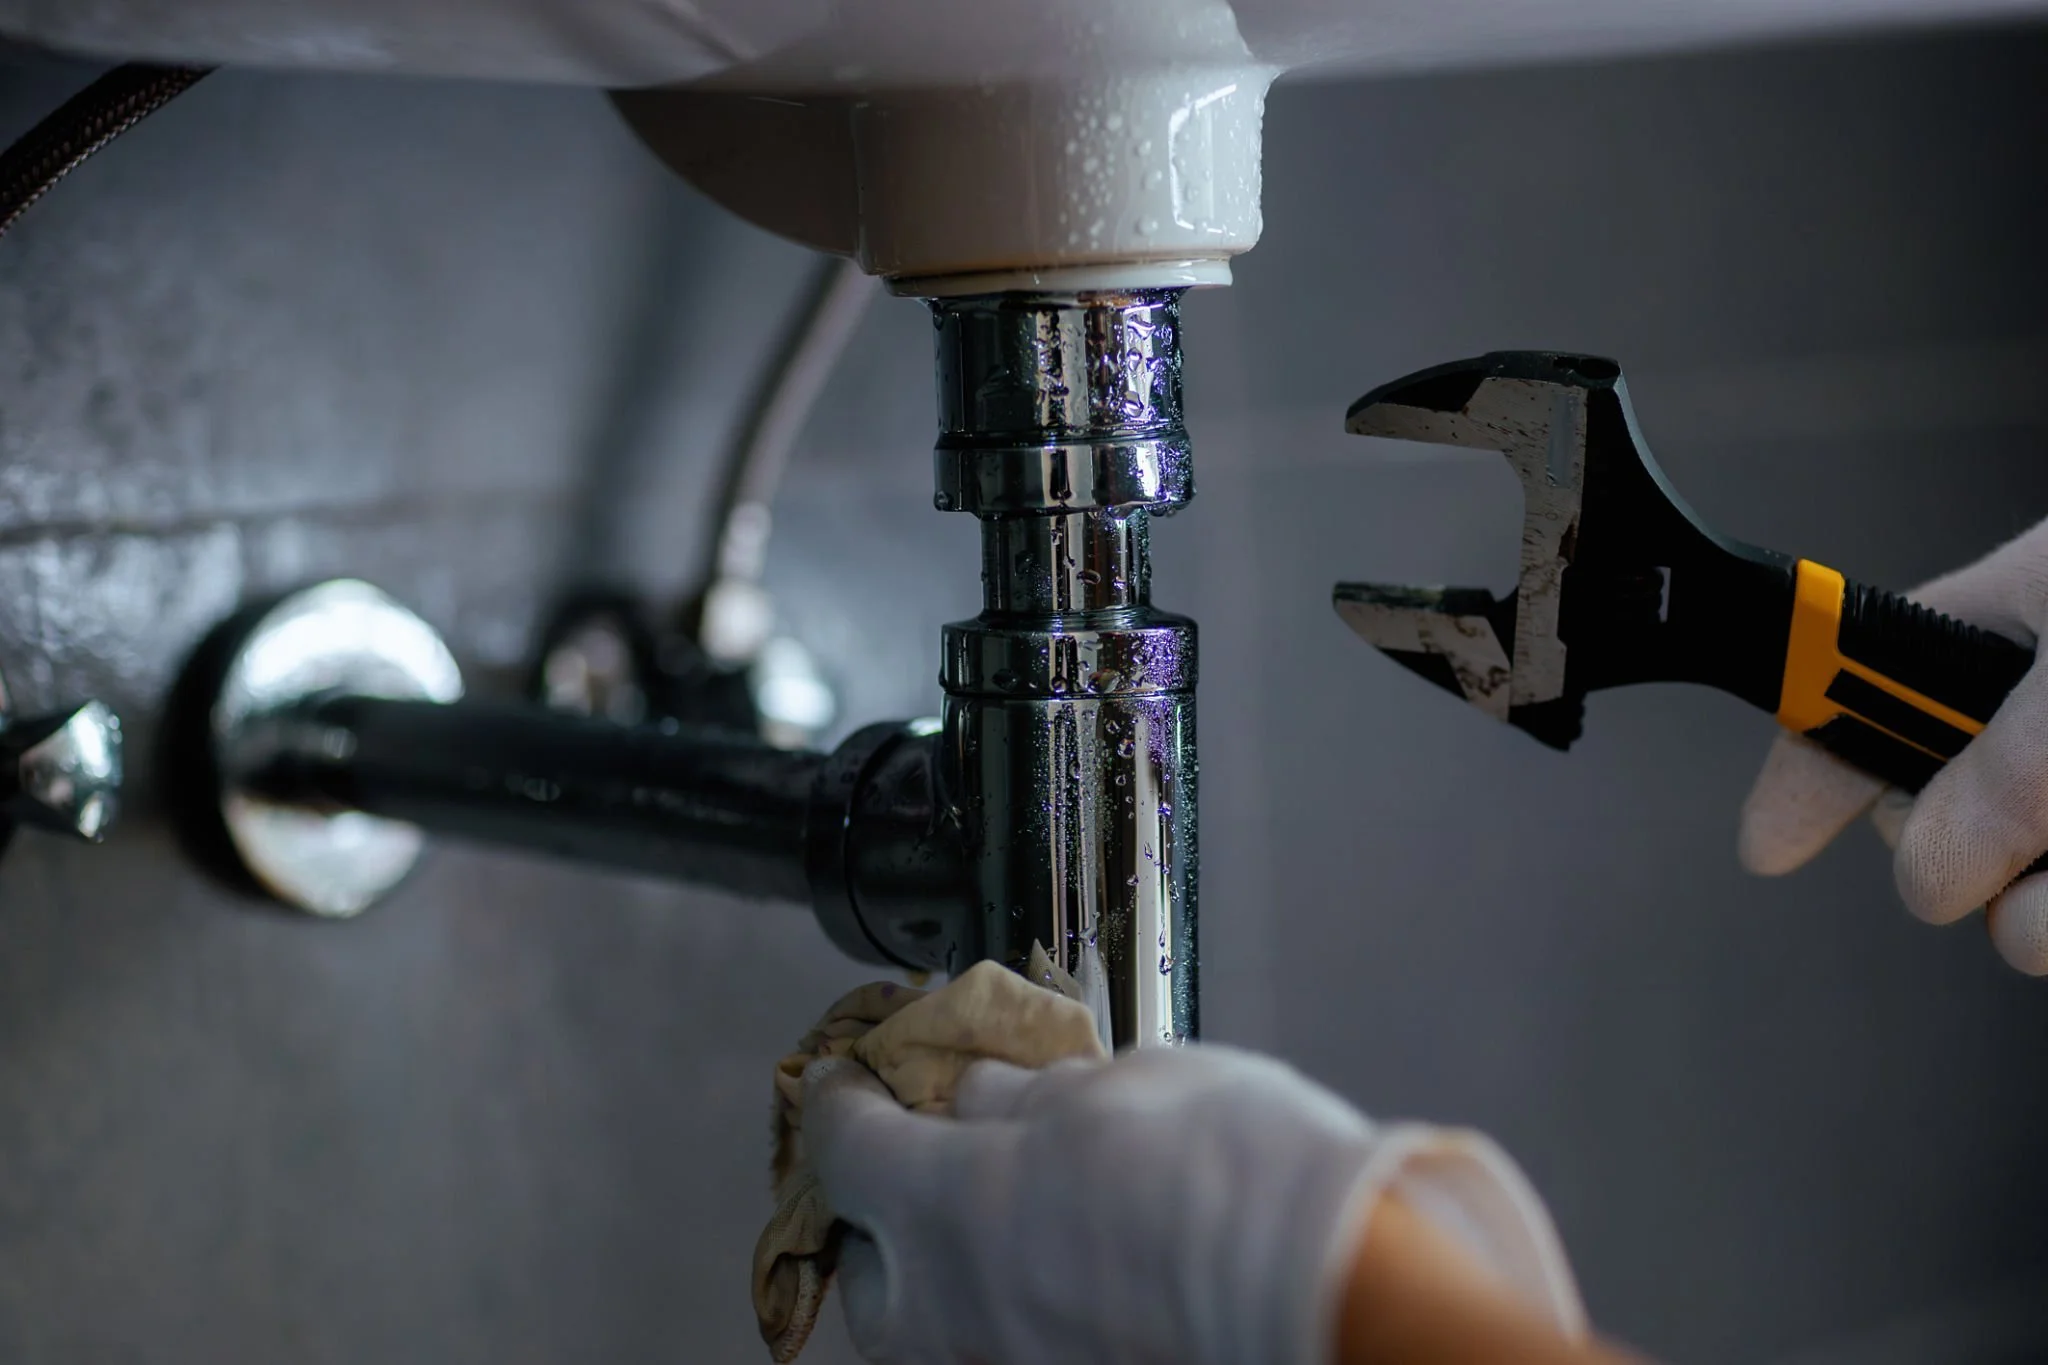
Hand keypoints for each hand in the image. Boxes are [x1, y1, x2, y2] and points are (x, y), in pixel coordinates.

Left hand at [802, 1042, 1582, 1364]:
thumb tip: (986, 1099)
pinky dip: (1017, 1323)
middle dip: (886, 1219)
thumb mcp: (1120, 1087)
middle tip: (930, 1167)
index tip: (851, 1076)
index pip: (844, 1145)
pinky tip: (1069, 1292)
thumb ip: (1030, 1101)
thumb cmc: (1233, 1178)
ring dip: (946, 1285)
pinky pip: (1003, 1355)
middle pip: (866, 1272)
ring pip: (929, 1337)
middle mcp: (947, 1313)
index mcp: (942, 1205)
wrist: (1327, 1295)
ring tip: (1008, 1240)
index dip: (844, 1098)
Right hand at [1739, 519, 2047, 971]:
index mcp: (2001, 627)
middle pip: (1932, 821)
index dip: (1800, 777)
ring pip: (2013, 900)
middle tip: (2017, 865)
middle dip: (1954, 865)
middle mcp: (2035, 715)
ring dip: (2041, 917)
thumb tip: (1930, 864)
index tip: (1767, 849)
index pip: (1847, 699)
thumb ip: (2009, 761)